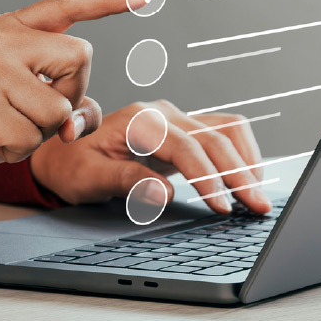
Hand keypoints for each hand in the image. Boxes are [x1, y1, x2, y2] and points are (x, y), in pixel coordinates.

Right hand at [0, 0, 146, 189]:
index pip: (67, 4)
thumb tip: (78, 124)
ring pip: (58, 108)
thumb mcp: (33, 101)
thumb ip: (71, 102)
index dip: (108, 0)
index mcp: (14, 27)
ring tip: (8, 126)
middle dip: (71, 93)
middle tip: (35, 109)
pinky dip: (19, 151)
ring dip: (42, 132)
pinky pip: (30, 139)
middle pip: (80, 59)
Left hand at [29, 100, 271, 215]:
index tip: (223, 207)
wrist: (62, 151)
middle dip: (240, 174)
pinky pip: (224, 133)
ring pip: (227, 129)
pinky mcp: (185, 130)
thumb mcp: (88, 178)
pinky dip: (241, 154)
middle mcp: (163, 113)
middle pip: (215, 138)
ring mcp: (176, 119)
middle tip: (257, 206)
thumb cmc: (70, 165)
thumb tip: (163, 193)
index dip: (209, 178)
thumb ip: (126, 182)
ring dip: (247, 160)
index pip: (187, 148)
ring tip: (259, 194)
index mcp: (140, 121)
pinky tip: (247, 179)